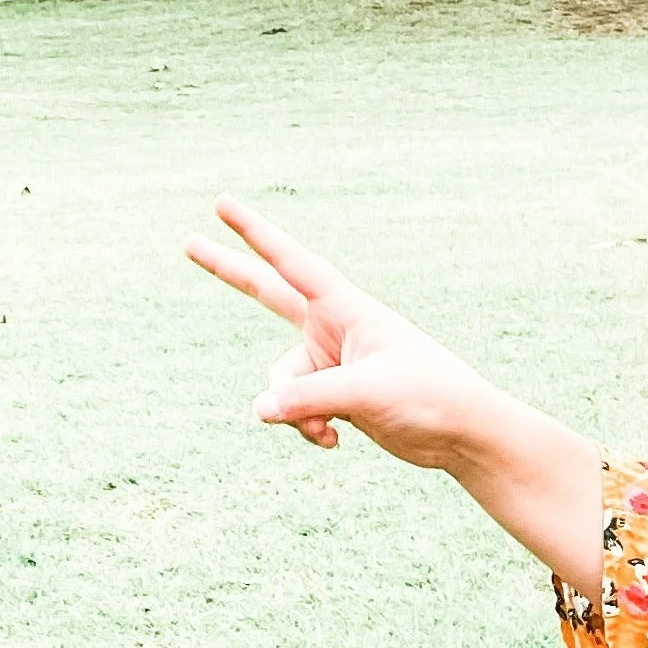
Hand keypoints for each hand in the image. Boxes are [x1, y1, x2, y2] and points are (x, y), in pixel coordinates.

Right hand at [183, 195, 606, 593]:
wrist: (461, 433)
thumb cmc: (428, 396)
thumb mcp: (364, 394)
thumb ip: (307, 399)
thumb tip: (258, 409)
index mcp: (345, 308)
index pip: (291, 263)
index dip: (255, 234)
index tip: (222, 204)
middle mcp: (332, 328)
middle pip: (266, 294)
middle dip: (228, 271)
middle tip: (187, 242)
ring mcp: (331, 362)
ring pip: (280, 381)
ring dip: (294, 411)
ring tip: (330, 430)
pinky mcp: (334, 394)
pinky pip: (296, 409)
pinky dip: (306, 427)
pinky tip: (336, 442)